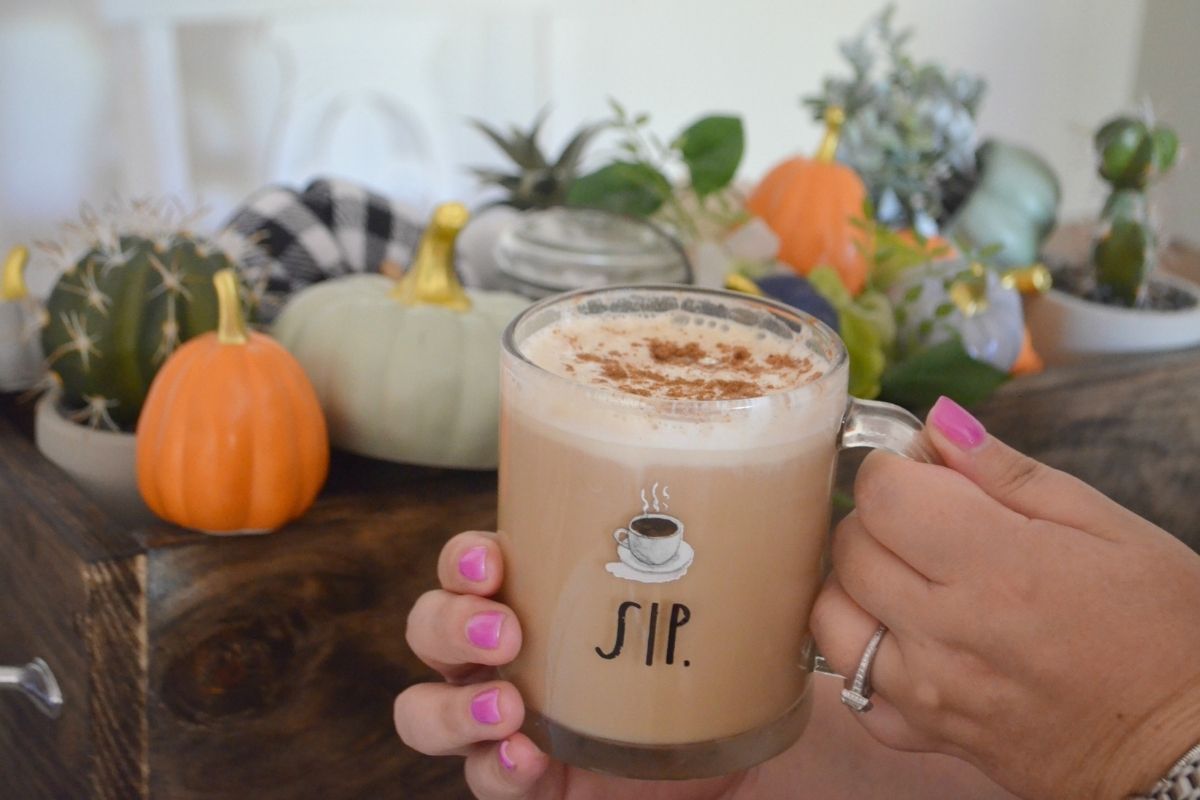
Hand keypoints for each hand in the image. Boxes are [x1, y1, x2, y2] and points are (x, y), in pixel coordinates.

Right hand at [393, 531, 747, 798]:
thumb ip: (725, 552)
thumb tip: (779, 485)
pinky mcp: (523, 783)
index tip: (496, 559)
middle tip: (504, 631)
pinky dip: (492, 768)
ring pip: (424, 707)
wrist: (734, 758)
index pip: (471, 564)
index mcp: (544, 593)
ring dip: (453, 702)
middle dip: (450, 623)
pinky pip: (478, 779)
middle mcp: (510, 652)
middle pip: (430, 627)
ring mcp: (506, 722)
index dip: (464, 559)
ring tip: (509, 704)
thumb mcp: (718, 606)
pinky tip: (530, 762)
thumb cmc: (712, 666)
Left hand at [812, 397, 1199, 799]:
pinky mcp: (924, 737)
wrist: (1190, 747)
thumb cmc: (1165, 629)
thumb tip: (935, 423)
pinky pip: (850, 689)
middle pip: (849, 547)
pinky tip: (907, 637)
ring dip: (856, 583)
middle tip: (927, 523)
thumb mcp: (1106, 525)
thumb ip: (1007, 472)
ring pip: (830, 615)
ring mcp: (927, 692)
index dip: (894, 470)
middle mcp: (948, 632)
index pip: (881, 494)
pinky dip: (863, 655)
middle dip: (876, 519)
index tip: (924, 474)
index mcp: (999, 567)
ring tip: (909, 578)